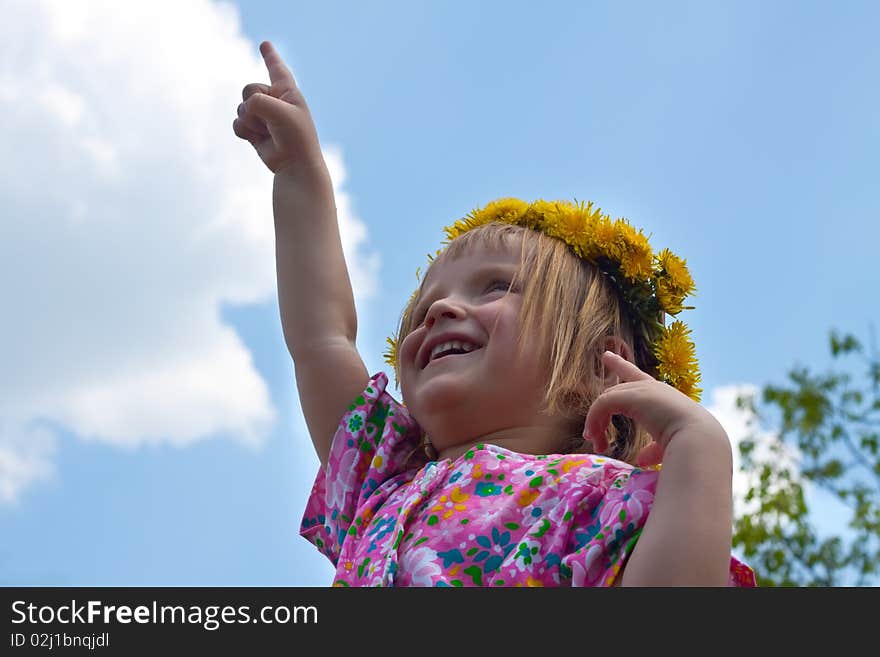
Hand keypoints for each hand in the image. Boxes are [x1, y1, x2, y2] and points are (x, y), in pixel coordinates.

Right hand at [233, 41, 329, 179]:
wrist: (295, 165)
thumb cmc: (294, 136)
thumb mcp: (279, 111)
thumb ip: (258, 101)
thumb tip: (244, 110)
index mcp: (287, 92)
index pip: (277, 69)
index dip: (270, 56)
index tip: (265, 44)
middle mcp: (274, 101)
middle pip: (248, 88)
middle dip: (254, 104)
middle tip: (271, 120)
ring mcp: (263, 117)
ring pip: (241, 108)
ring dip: (251, 121)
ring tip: (268, 132)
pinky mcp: (254, 131)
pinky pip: (237, 123)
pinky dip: (244, 131)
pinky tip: (258, 139)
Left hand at [583, 351, 727, 465]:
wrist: (700, 440)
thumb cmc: (689, 445)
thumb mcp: (668, 446)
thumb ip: (653, 449)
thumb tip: (641, 460)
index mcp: (662, 396)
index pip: (636, 376)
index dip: (620, 366)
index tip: (606, 355)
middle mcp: (651, 388)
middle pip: (614, 391)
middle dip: (599, 413)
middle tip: (592, 436)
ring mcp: (641, 389)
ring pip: (606, 400)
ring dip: (597, 423)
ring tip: (595, 443)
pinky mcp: (631, 395)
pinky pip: (602, 404)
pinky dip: (595, 420)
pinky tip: (594, 437)